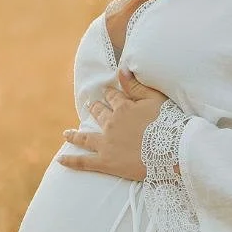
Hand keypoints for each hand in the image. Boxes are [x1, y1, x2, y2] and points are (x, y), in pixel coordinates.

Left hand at [58, 66, 169, 181]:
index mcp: (123, 108)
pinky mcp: (105, 162)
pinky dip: (71, 160)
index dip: (110, 94)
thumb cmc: (168, 123)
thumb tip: (120, 70)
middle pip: (98, 113)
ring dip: (75, 134)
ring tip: (67, 133)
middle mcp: (111, 123)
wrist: (171, 150)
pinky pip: (83, 161)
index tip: (107, 93)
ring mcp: (106, 143)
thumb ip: (136, 85)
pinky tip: (60, 160)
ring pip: (85, 137)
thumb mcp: (155, 99)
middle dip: (94, 109)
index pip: (112, 97)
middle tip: (89, 107)